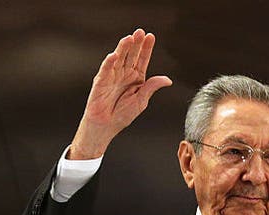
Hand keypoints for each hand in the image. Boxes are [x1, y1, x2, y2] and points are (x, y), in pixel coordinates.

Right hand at [68, 28, 172, 159]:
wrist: (106, 126)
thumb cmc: (122, 115)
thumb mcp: (141, 101)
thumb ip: (151, 87)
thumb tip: (167, 79)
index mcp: (136, 78)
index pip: (142, 60)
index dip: (146, 48)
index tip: (151, 36)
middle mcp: (124, 74)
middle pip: (131, 55)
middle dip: (136, 44)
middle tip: (140, 32)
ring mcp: (112, 76)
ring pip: (119, 59)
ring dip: (123, 48)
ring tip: (129, 38)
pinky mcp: (101, 81)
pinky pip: (106, 70)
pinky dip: (110, 62)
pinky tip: (115, 55)